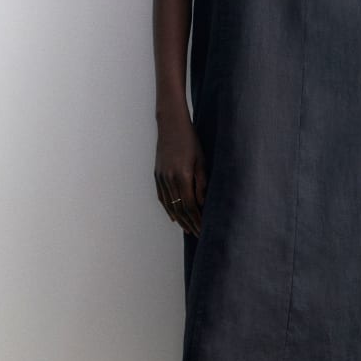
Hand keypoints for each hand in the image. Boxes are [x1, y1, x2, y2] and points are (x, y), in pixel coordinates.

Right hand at [154, 117, 206, 236]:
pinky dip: (169, 209)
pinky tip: (174, 217)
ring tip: (188, 229)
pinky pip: (162, 197)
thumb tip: (202, 204)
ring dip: (179, 219)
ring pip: (169, 205)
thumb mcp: (201, 160)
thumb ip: (202, 183)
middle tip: (198, 235)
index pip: (190, 205)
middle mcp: (169, 179)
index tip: (204, 229)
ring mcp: (161, 178)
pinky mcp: (157, 175)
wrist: (170, 125)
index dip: (197, 220)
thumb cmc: (191, 141)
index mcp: (182, 176)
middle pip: (179, 209)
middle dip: (189, 223)